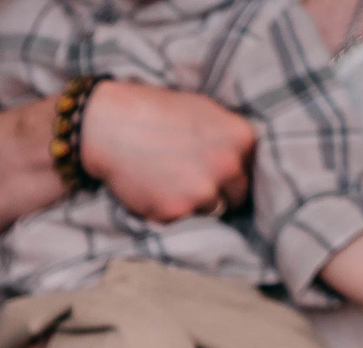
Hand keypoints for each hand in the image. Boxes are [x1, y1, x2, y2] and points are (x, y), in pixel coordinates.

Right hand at [80, 82, 253, 223]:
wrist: (111, 124)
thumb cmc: (156, 111)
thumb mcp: (205, 111)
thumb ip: (228, 138)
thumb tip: (240, 161)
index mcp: (242, 139)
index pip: (251, 170)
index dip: (232, 173)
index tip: (214, 174)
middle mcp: (228, 167)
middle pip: (236, 196)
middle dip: (218, 193)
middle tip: (191, 184)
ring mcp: (202, 192)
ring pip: (209, 211)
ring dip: (192, 204)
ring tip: (167, 185)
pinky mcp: (173, 212)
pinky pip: (178, 220)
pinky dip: (165, 211)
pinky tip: (150, 190)